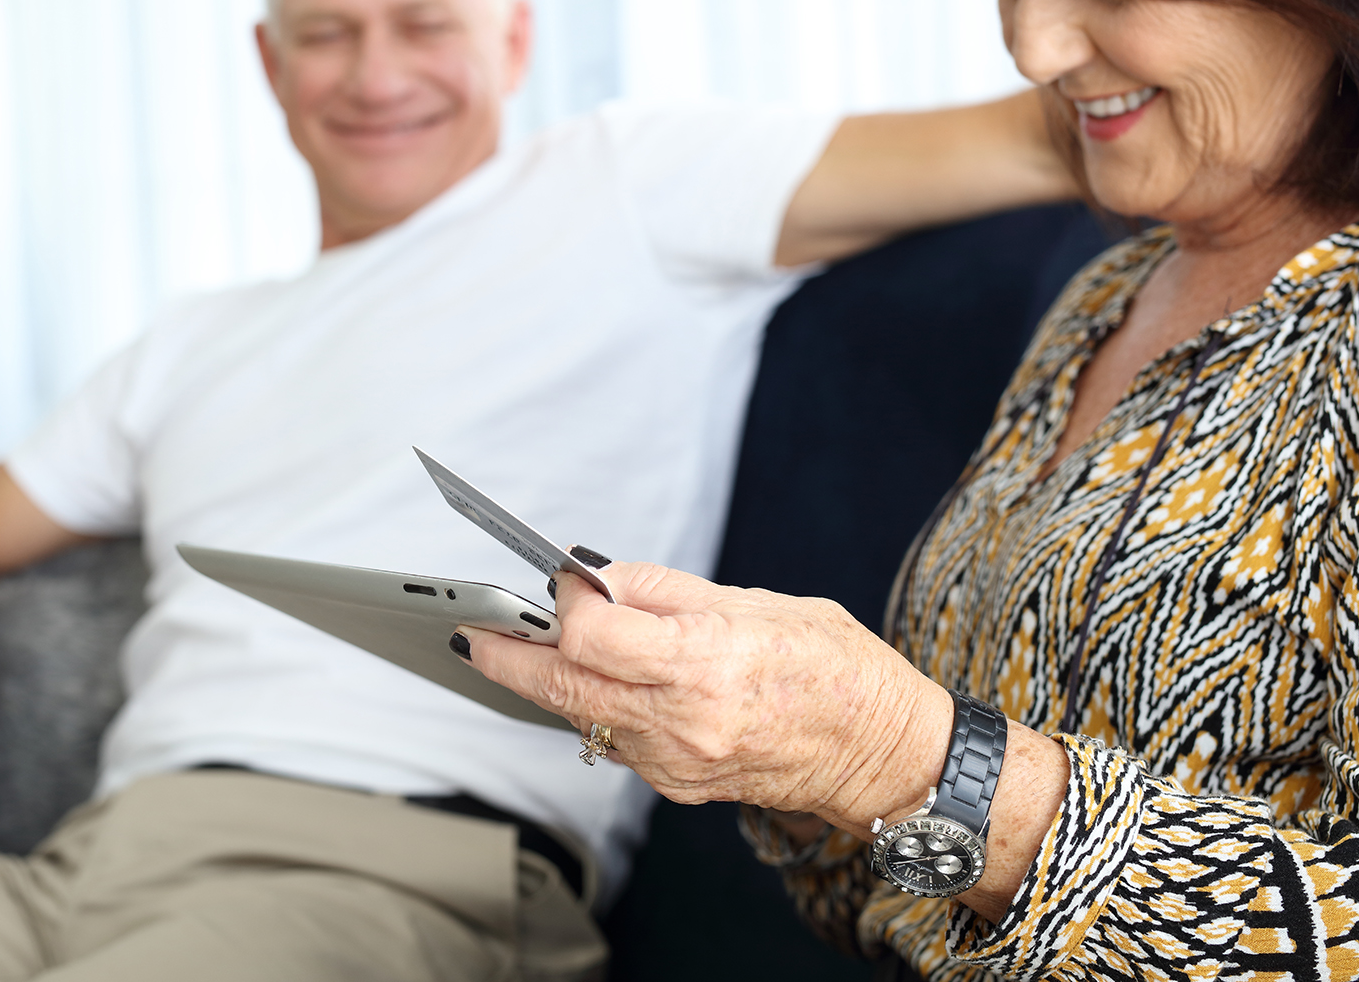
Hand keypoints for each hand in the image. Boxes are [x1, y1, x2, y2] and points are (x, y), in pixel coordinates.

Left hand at [455, 561, 953, 829]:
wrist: (882, 752)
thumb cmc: (836, 667)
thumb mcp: (757, 602)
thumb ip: (665, 592)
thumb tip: (597, 574)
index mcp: (708, 661)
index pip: (594, 637)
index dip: (566, 605)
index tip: (565, 582)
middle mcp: (686, 718)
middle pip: (566, 687)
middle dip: (509, 657)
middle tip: (475, 631)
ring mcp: (679, 761)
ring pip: (583, 716)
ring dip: (550, 681)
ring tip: (525, 646)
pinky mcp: (679, 785)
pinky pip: (617, 740)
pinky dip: (598, 706)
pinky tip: (598, 681)